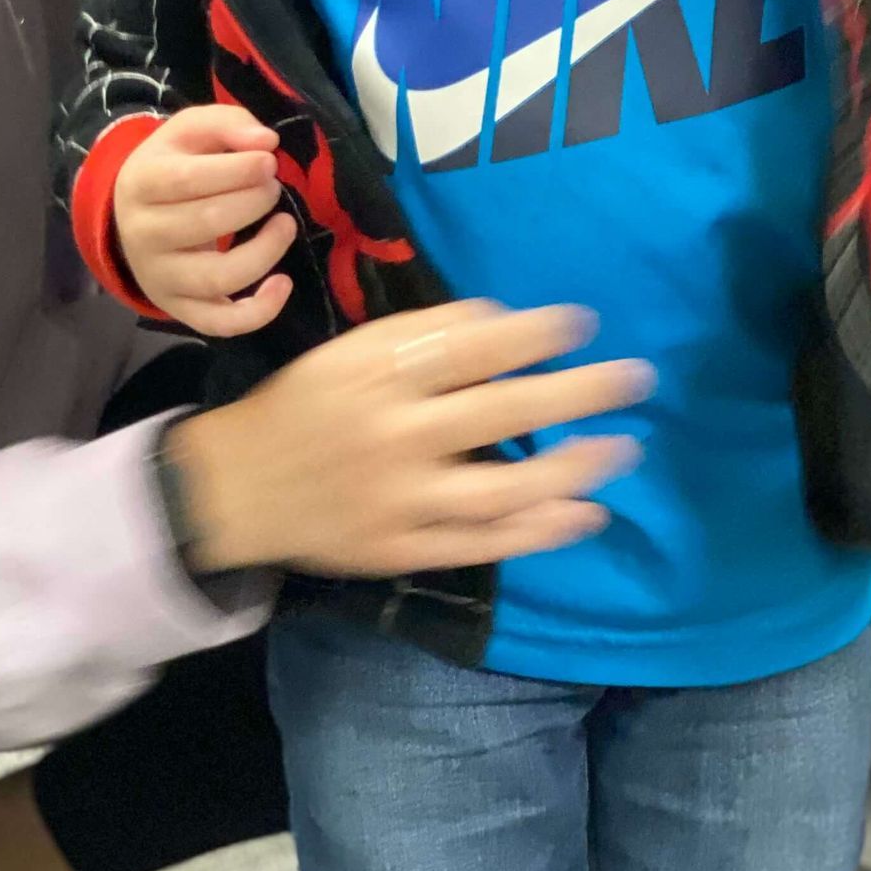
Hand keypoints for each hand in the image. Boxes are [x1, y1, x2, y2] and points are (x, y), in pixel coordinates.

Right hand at [115, 105, 298, 335]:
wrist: (132, 215)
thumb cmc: (172, 166)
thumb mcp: (190, 132)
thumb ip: (228, 124)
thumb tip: (266, 142)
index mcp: (140, 183)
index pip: (188, 179)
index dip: (236, 170)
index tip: (268, 162)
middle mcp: (143, 235)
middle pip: (204, 224)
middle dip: (253, 202)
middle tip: (272, 187)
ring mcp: (159, 278)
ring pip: (214, 278)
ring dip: (262, 252)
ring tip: (285, 224)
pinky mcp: (179, 308)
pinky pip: (218, 323)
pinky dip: (257, 312)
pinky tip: (282, 284)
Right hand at [165, 299, 650, 574]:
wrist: (233, 491)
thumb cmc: (301, 409)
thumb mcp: (345, 355)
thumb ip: (416, 338)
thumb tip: (502, 322)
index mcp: (373, 375)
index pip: (469, 348)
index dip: (533, 334)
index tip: (584, 322)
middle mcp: (391, 435)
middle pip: (501, 412)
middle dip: (577, 393)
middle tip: (637, 379)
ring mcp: (400, 499)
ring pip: (502, 488)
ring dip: (573, 468)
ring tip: (623, 449)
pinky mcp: (402, 548)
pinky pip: (483, 542)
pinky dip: (538, 531)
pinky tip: (585, 512)